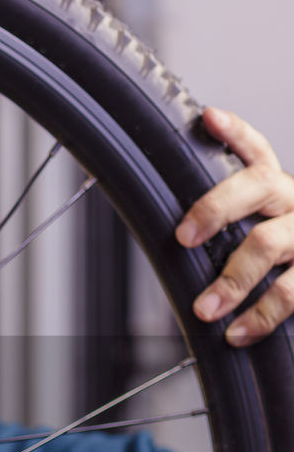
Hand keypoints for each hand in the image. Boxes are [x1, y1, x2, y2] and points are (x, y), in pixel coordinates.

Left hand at [176, 107, 293, 345]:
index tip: (209, 119)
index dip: (236, 132)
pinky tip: (238, 332)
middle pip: (260, 186)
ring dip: (233, 279)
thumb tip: (169, 240)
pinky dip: (261, 316)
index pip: (257, 151)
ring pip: (270, 243)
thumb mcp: (255, 230)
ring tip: (205, 309)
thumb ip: (226, 225)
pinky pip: (293, 291)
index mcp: (277, 190)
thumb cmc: (280, 257)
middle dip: (216, 207)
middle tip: (183, 237)